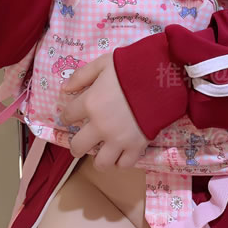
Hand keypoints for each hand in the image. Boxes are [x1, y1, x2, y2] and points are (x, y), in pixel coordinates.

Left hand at [60, 52, 149, 170]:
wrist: (162, 76)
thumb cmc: (131, 66)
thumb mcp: (103, 63)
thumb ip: (82, 75)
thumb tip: (64, 89)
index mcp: (90, 103)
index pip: (68, 116)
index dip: (68, 115)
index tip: (72, 115)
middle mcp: (100, 126)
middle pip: (78, 146)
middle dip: (77, 144)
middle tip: (83, 140)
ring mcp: (118, 139)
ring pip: (100, 163)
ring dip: (99, 157)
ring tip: (103, 149)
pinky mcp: (137, 146)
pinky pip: (124, 164)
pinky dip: (121, 160)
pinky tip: (121, 151)